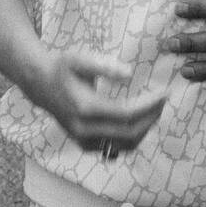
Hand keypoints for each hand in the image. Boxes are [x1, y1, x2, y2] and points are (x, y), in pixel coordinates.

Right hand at [29, 47, 164, 151]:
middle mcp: (84, 129)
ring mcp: (84, 141)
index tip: (164, 92)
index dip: (149, 105)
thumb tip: (129, 74)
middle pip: (129, 133)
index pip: (126, 113)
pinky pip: (116, 148)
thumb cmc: (62, 67)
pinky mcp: (85, 145)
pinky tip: (141, 120)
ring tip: (156, 109)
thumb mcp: (80, 58)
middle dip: (151, 117)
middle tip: (164, 100)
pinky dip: (132, 137)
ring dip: (145, 129)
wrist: (40, 84)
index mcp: (85, 108)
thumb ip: (105, 65)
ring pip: (125, 145)